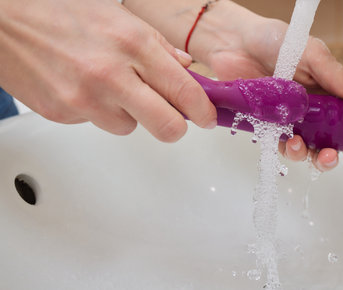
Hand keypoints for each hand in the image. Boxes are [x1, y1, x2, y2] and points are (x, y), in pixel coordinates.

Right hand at [0, 0, 215, 141]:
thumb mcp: (119, 15)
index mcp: (132, 43)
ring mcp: (85, 99)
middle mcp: (111, 74)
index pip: (183, 90)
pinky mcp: (63, 114)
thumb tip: (184, 68)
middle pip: (167, 126)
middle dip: (176, 127)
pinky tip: (85, 87)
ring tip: (110, 86)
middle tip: (175, 120)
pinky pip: (98, 123)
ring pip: (130, 128)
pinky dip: (100, 111)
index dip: (202, 110)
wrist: (3, 20)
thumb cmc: (59, 10)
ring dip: (130, 113)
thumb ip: (158, 46)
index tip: (208, 117)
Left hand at [196, 9, 342, 182]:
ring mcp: (295, 121)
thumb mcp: (315, 55)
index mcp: (334, 92)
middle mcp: (317, 110)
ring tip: (325, 155)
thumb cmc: (276, 41)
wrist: (236, 43)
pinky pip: (285, 147)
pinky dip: (292, 150)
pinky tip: (293, 143)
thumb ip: (342, 81)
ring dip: (324, 159)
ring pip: (315, 150)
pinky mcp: (272, 127)